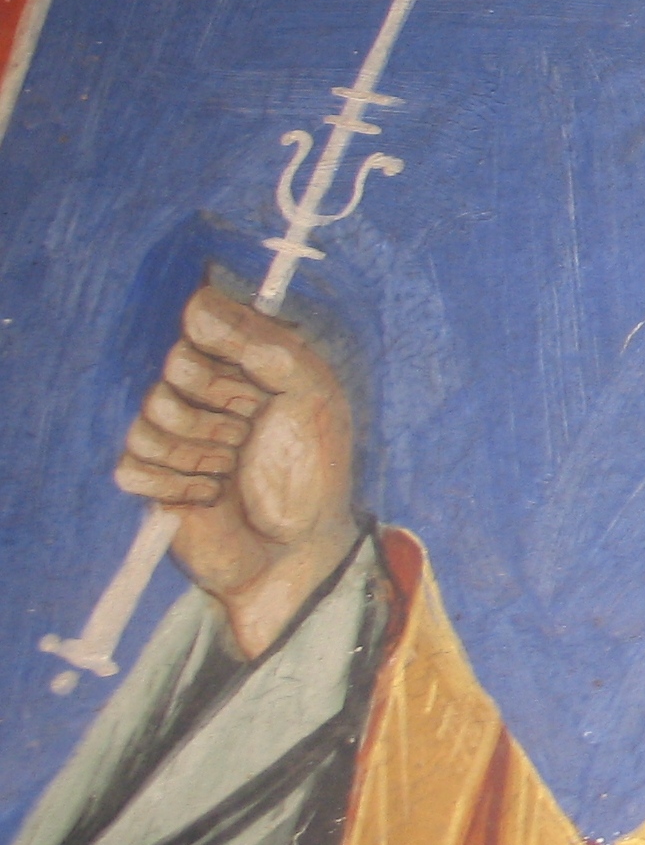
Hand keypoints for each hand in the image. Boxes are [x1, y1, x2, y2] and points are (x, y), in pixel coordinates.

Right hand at [114, 283, 360, 660]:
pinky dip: (177, 485)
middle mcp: (199, 393)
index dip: (228, 357)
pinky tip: (209, 496)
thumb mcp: (311, 394)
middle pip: (172, 369)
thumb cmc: (313, 467)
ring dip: (202, 450)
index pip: (200, 326)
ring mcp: (170, 435)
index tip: (260, 386)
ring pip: (149, 417)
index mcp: (237, 364)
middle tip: (251, 431)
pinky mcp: (150, 480)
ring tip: (233, 468)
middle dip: (220, 406)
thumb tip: (197, 300)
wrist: (299, 545)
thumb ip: (262, 343)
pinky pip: (131, 465)